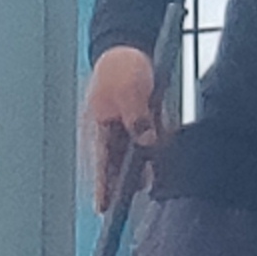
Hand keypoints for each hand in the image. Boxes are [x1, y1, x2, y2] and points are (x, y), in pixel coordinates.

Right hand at [81, 44, 162, 211]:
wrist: (128, 46)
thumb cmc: (122, 66)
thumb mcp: (130, 91)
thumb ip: (138, 118)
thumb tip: (146, 142)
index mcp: (101, 126)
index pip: (101, 163)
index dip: (102, 187)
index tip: (101, 208)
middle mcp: (110, 130)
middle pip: (114, 165)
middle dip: (118, 186)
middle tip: (121, 210)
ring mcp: (123, 126)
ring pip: (129, 157)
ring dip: (135, 172)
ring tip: (142, 189)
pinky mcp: (138, 120)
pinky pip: (143, 142)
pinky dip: (148, 153)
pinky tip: (155, 164)